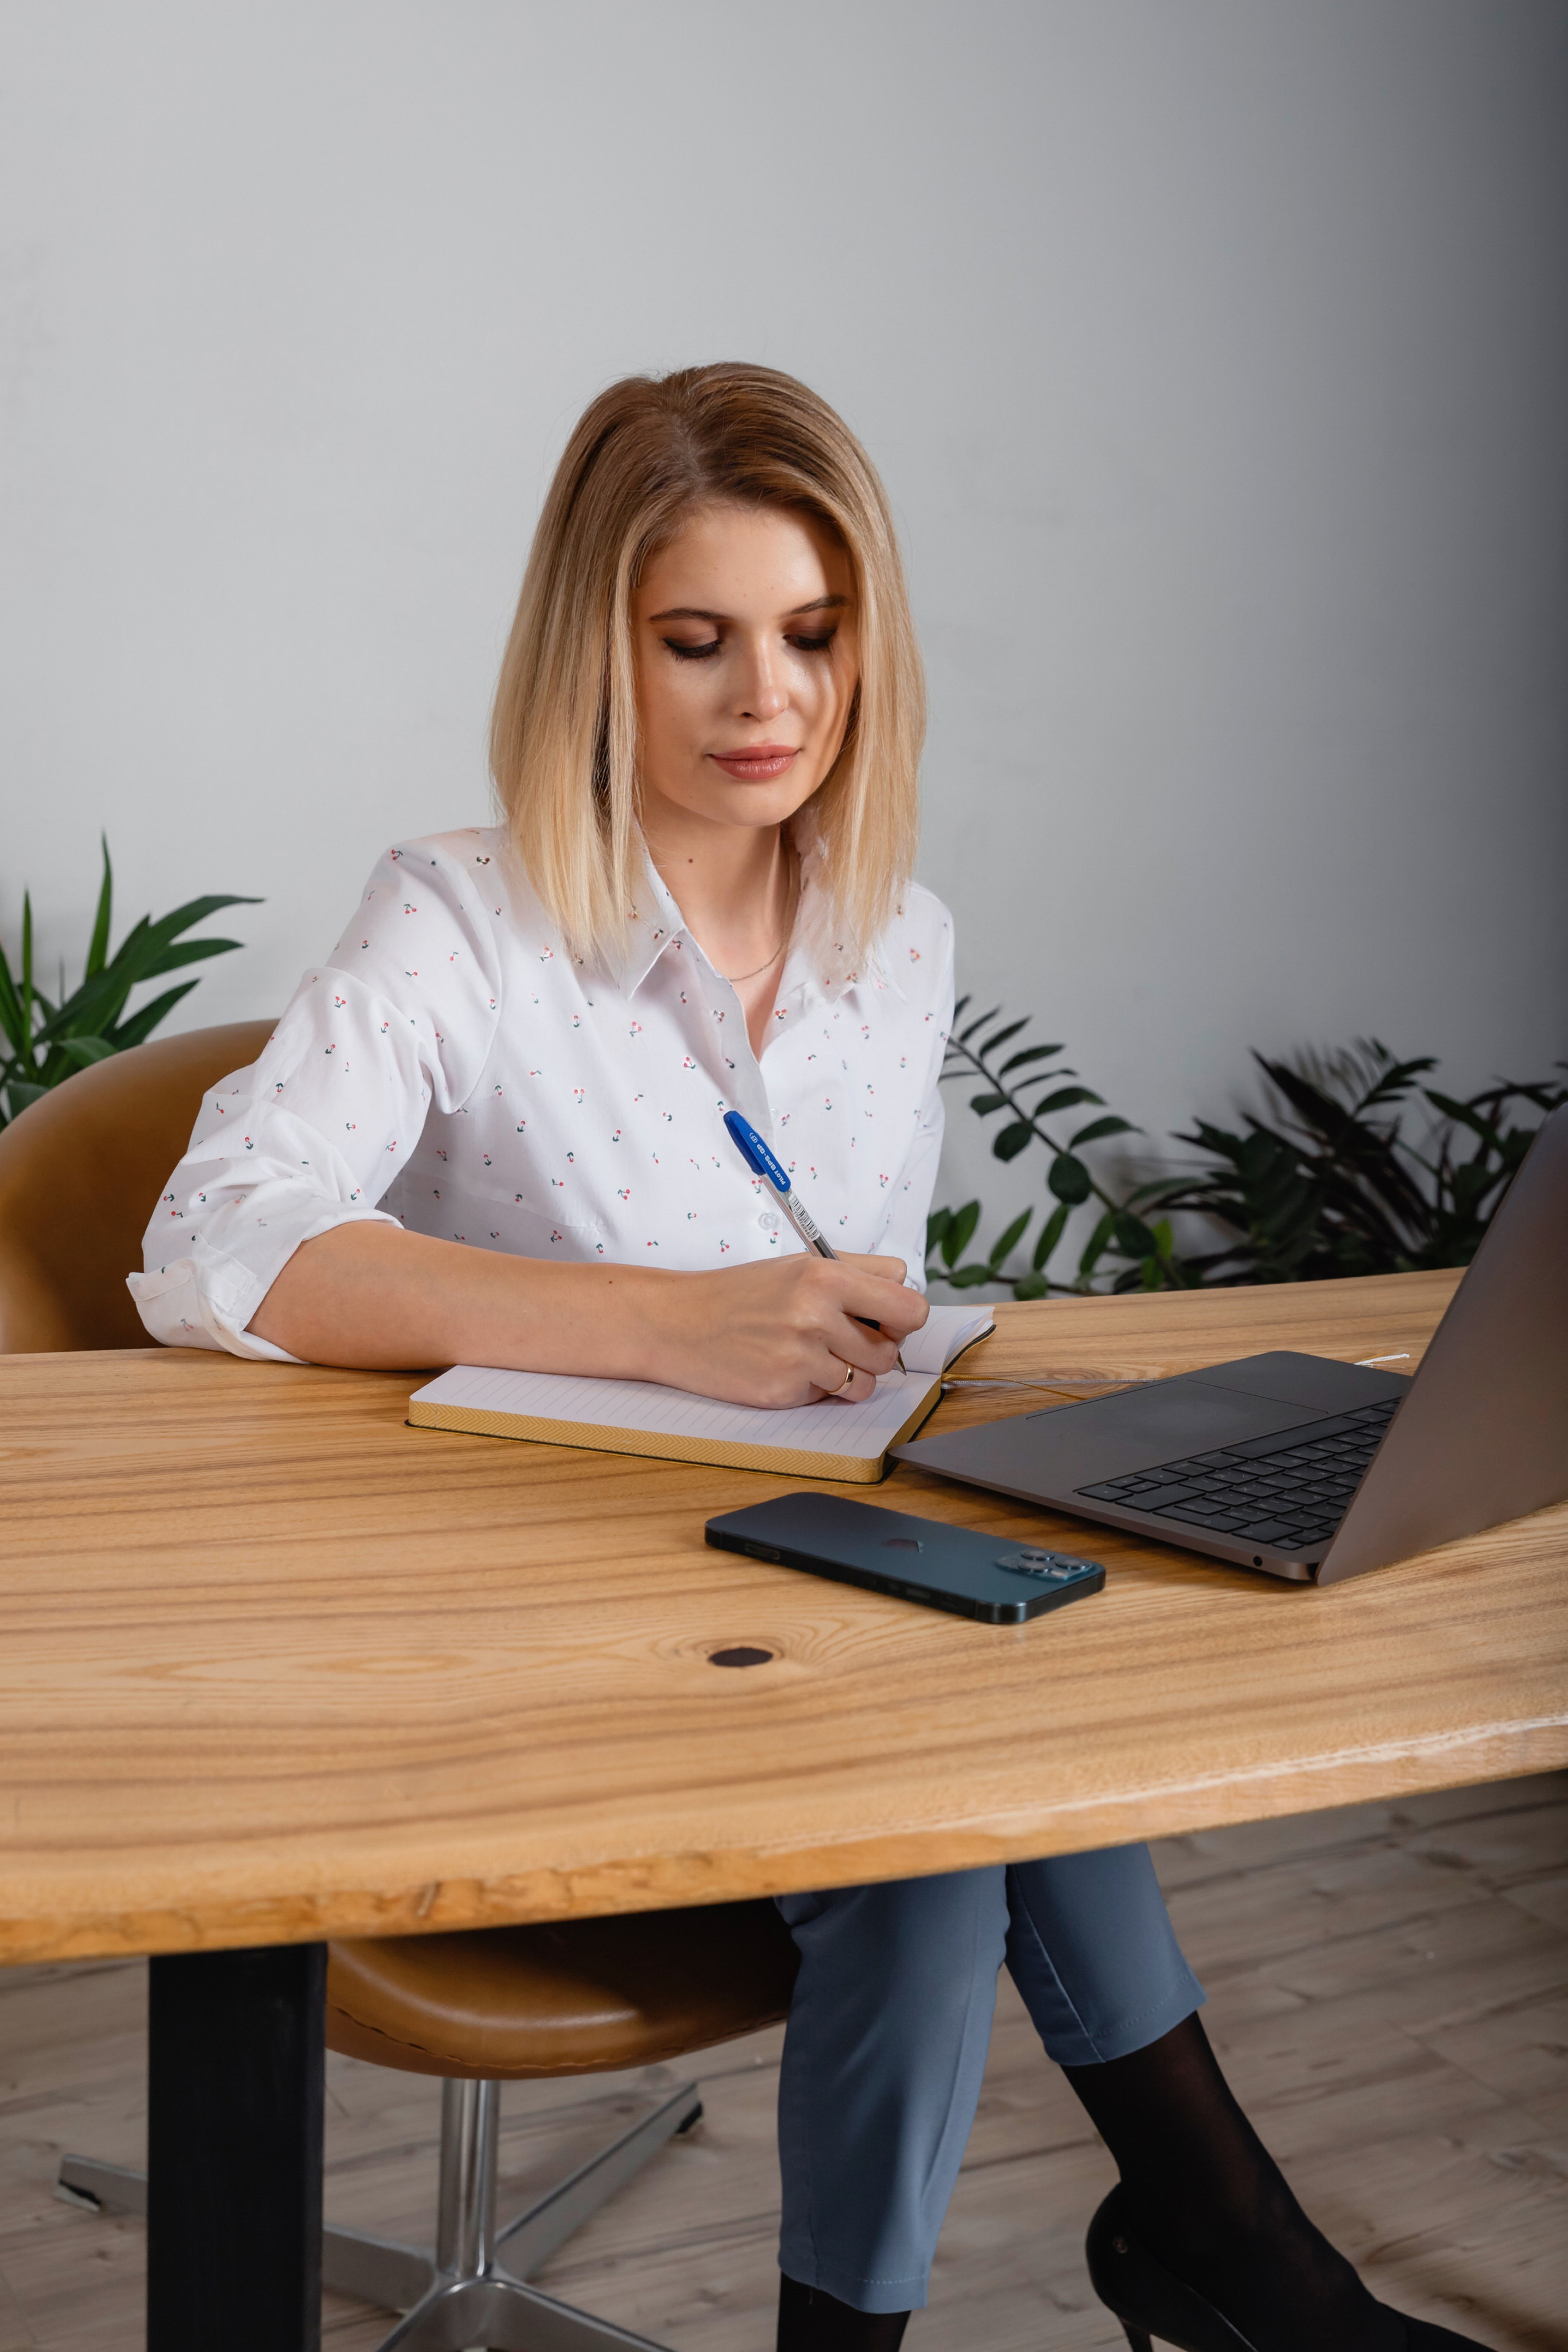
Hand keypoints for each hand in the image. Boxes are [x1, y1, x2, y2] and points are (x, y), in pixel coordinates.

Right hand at [649, 1253, 929, 1408]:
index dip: (902, 1317)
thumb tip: (906, 1288)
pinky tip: (787, 1368)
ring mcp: (800, 1357)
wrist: (678, 1322)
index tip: (886, 1319)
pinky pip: (829, 1398)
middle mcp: (817, 1315)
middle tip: (842, 1338)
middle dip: (873, 1349)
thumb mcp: (799, 1264)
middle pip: (891, 1350)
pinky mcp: (784, 1390)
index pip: (910, 1306)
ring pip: (866, 1382)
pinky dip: (815, 1388)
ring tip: (814, 1355)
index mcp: (826, 1276)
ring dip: (849, 1374)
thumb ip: (859, 1271)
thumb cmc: (741, 1293)